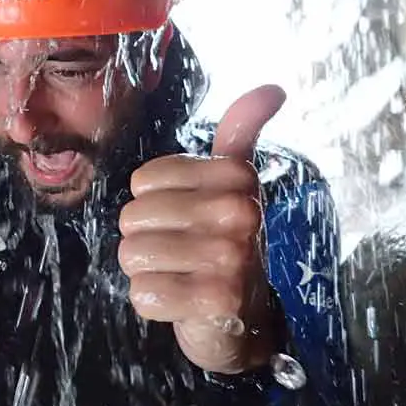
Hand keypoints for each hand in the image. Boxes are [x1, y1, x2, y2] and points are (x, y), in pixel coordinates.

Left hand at [118, 85, 285, 373]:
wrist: (245, 317)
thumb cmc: (227, 240)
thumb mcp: (234, 182)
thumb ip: (241, 132)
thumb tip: (273, 88)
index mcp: (237, 179)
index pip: (144, 180)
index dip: (153, 203)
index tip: (187, 217)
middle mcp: (239, 214)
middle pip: (132, 218)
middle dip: (146, 239)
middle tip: (181, 252)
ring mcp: (230, 260)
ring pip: (132, 254)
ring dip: (147, 270)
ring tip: (180, 274)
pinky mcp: (215, 302)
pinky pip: (143, 293)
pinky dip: (153, 301)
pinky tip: (181, 300)